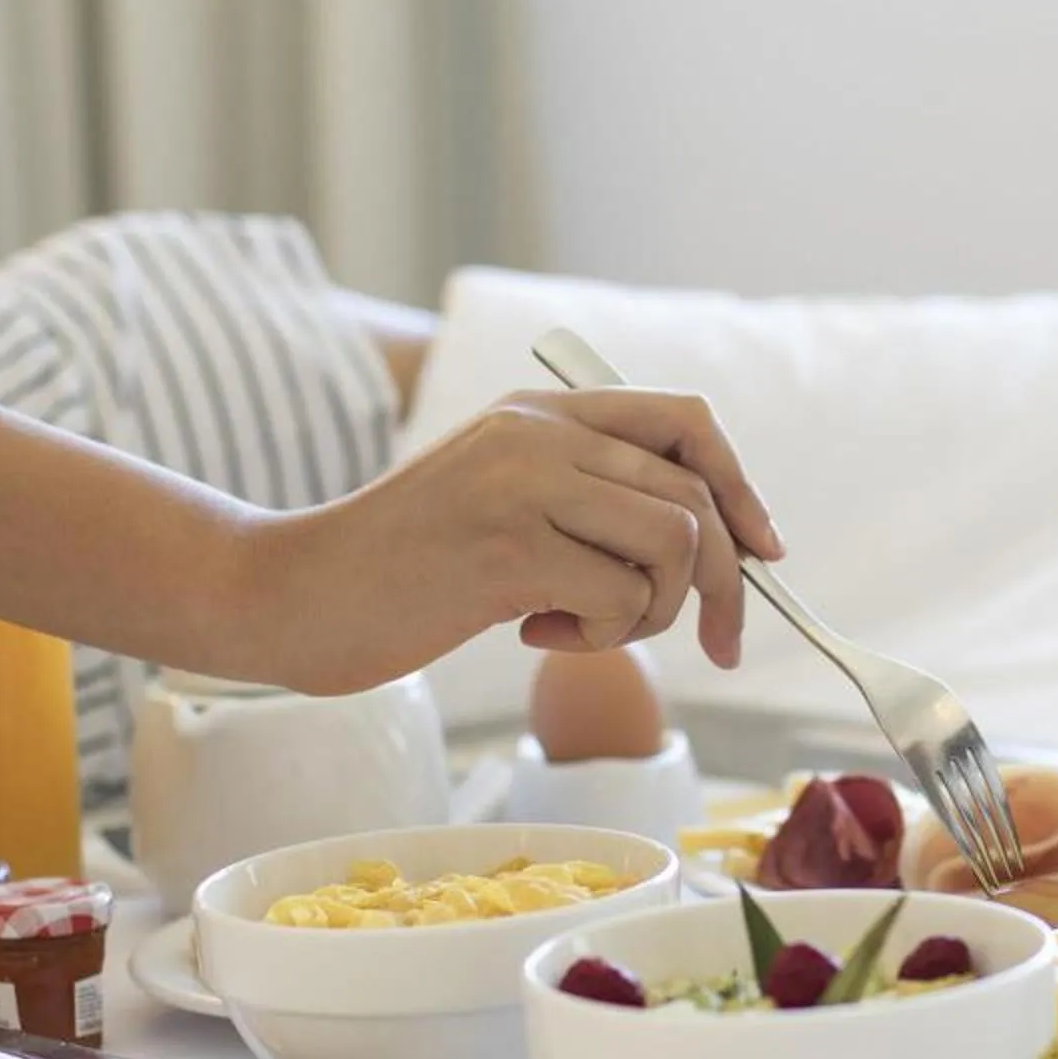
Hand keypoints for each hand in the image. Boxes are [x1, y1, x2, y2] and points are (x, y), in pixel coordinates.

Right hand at [252, 388, 784, 694]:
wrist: (293, 593)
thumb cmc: (399, 567)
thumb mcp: (498, 500)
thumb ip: (583, 498)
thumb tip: (712, 544)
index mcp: (540, 412)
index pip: (687, 424)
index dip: (740, 491)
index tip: (764, 557)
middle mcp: (539, 434)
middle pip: (697, 500)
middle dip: (726, 585)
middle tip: (716, 645)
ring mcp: (522, 486)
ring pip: (673, 549)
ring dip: (650, 615)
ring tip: (578, 626)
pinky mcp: (506, 550)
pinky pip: (621, 599)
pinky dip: (599, 639)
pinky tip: (530, 635)